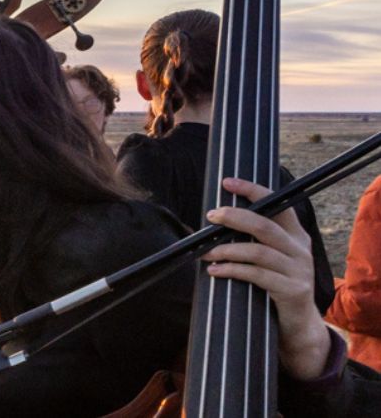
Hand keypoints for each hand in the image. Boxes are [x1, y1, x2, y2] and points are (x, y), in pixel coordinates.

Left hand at [202, 177, 330, 380]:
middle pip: (265, 225)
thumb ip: (252, 239)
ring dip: (226, 249)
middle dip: (235, 217)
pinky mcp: (292, 290)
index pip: (276, 203)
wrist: (297, 324)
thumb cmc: (274, 285)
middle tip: (210, 217)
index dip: (252, 191)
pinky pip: (257, 275)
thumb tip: (213, 221)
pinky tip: (214, 271)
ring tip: (205, 253)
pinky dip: (232, 271)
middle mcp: (300, 248)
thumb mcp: (268, 258)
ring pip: (258, 251)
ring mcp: (298, 269)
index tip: (227, 182)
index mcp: (294, 234)